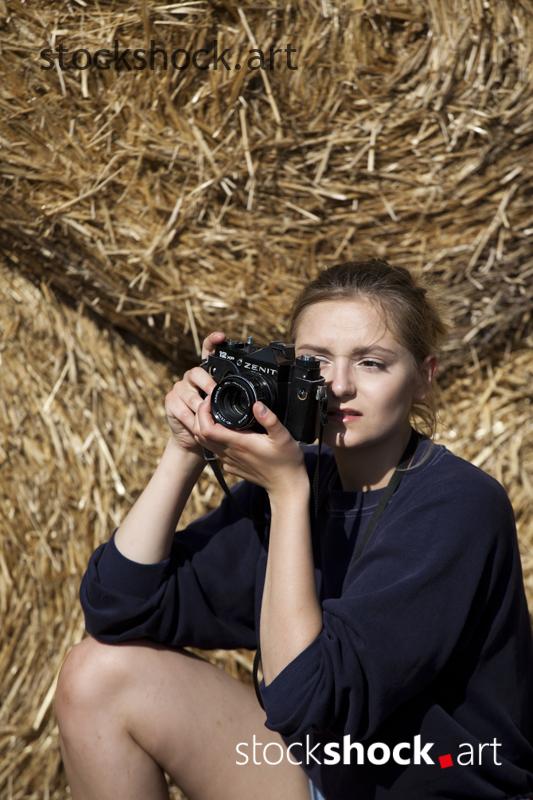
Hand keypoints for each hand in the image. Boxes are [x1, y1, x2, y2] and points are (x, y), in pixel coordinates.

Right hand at [164, 331, 225, 455]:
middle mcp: (192, 377)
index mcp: (207, 373)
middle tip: (214, 394)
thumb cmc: (215, 419)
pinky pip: (181, 408)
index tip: (221, 336)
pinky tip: (196, 423)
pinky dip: (190, 418)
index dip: (213, 342)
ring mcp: (179, 388)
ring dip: (199, 405)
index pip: (208, 351)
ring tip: (207, 414)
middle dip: (207, 385)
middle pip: (197, 372)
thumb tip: (260, 400)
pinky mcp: (170, 401)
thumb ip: (236, 398)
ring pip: (189, 392)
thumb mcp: (228, 407)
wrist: (194, 437)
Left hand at [192, 395, 308, 496]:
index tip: (211, 400)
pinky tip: (226, 431)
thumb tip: (257, 404)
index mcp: (238, 443)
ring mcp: (228, 461)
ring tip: (214, 414)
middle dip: (199, 417)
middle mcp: (229, 453)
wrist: (286, 485)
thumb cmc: (286, 460)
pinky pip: (215, 451)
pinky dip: (213, 439)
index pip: (207, 429)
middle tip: (210, 404)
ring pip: (205, 443)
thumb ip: (269, 419)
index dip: (203, 412)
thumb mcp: (283, 436)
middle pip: (200, 435)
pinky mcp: (231, 467)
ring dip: (204, 427)